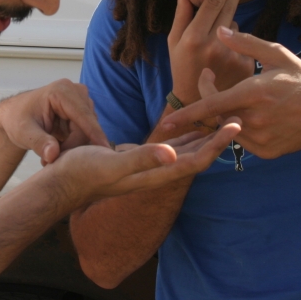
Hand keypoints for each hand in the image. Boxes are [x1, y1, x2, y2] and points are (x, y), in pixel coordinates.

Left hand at [0, 79, 108, 165]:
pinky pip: (86, 130)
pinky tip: (58, 148)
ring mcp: (79, 99)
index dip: (94, 133)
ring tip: (52, 155)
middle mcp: (74, 91)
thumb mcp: (24, 133)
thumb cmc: (17, 120)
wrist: (14, 116)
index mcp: (61, 91)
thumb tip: (53, 155)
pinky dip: (74, 142)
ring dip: (73, 145)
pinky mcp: (81, 108)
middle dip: (74, 145)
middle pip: (87, 123)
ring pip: (88, 128)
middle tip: (52, 161)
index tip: (105, 150)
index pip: (83, 115)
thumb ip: (39, 143)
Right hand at [46, 123, 241, 210]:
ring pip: (184, 151)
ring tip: (221, 119)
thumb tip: (172, 155)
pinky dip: (183, 136)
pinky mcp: (136, 159)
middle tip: (239, 117)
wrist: (61, 183)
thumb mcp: (111, 164)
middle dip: (218, 139)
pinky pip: (168, 147)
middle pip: (196, 156)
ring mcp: (147, 166)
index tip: (236, 126)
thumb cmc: (82, 173)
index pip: (195, 161)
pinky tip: (188, 127)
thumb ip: (141, 159)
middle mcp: (155, 172)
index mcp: (154, 173)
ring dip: (204, 137)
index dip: (217, 144)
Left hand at [160, 27, 300, 158]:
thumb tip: (220, 29)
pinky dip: (241, 130)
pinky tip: (255, 116)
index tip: (167, 121)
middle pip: (216, 117)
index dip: (186, 115)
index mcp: (253, 93)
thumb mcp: (276, 54)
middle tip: (210, 84)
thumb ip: (246, 43)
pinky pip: (242, 142)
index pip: (210, 106)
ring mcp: (260, 139)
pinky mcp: (266, 152)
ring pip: (228, 130)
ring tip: (240, 99)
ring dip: (225, 116)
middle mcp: (254, 119)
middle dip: (208, 103)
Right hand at [168, 0, 254, 105]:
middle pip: (230, 7)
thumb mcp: (174, 41)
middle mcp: (214, 44)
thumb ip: (182, 13)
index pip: (214, 2)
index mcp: (194, 37)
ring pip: (236, 24)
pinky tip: (230, 47)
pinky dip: (237, 39)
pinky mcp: (244, 64)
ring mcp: (232, 55)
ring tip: (227, 17)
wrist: (196, 102)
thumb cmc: (181, 67)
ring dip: (233, 17)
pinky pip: (243, 41)